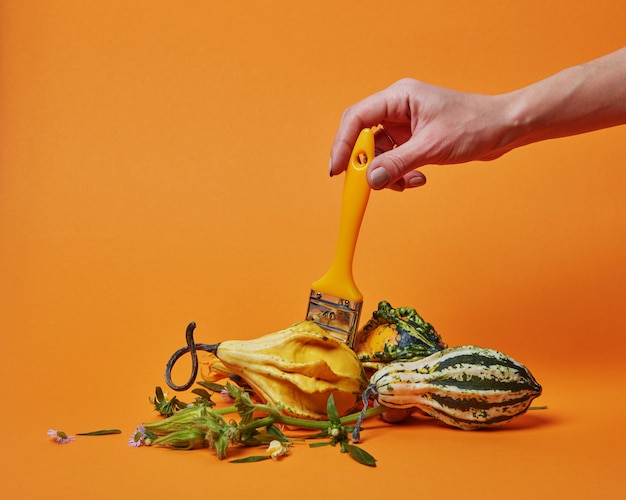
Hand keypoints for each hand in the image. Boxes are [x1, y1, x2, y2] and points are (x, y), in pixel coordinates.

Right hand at [329, 78, 515, 190]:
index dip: (343, 145)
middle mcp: (397, 108)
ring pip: (378, 153)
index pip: (357, 118)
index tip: (337, 170)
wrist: (504, 128)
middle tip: (369, 184)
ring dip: (387, 172)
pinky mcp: (412, 138)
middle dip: (367, 164)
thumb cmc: (474, 125)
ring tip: (408, 181)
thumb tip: (370, 180)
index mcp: (398, 97)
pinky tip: (417, 178)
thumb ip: (397, 163)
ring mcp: (404, 124)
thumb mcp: (432, 147)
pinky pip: (393, 159)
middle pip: (363, 137)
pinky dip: (399, 173)